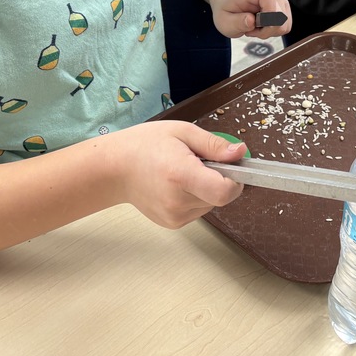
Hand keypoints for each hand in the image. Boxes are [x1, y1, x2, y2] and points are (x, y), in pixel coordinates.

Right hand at [110, 121, 246, 228]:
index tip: (230, 166)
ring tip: (184, 171)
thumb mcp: (182, 132)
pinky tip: (177, 184)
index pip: (224, 192)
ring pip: (210, 204)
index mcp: (181, 175)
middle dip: (219, 179)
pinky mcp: (172, 223)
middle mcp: (178, 201)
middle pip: (220, 197)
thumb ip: (214, 145)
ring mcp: (174, 216)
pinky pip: (198, 210)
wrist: (115, 169)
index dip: (235, 180)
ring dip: (207, 188)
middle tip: (199, 161)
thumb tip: (240, 153)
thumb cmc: (145, 145)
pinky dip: (195, 197)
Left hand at [211, 0, 291, 39]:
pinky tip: (260, 27)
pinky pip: (285, 27)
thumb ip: (236, 22)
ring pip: (285, 26)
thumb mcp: (224, 20)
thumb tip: (252, 22)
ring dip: (269, 32)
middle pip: (282, 21)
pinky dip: (272, 31)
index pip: (274, 11)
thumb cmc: (228, 9)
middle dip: (266, 31)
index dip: (265, 24)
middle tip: (250, 28)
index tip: (251, 25)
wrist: (231, 1)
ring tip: (254, 27)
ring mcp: (281, 1)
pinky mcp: (284, 10)